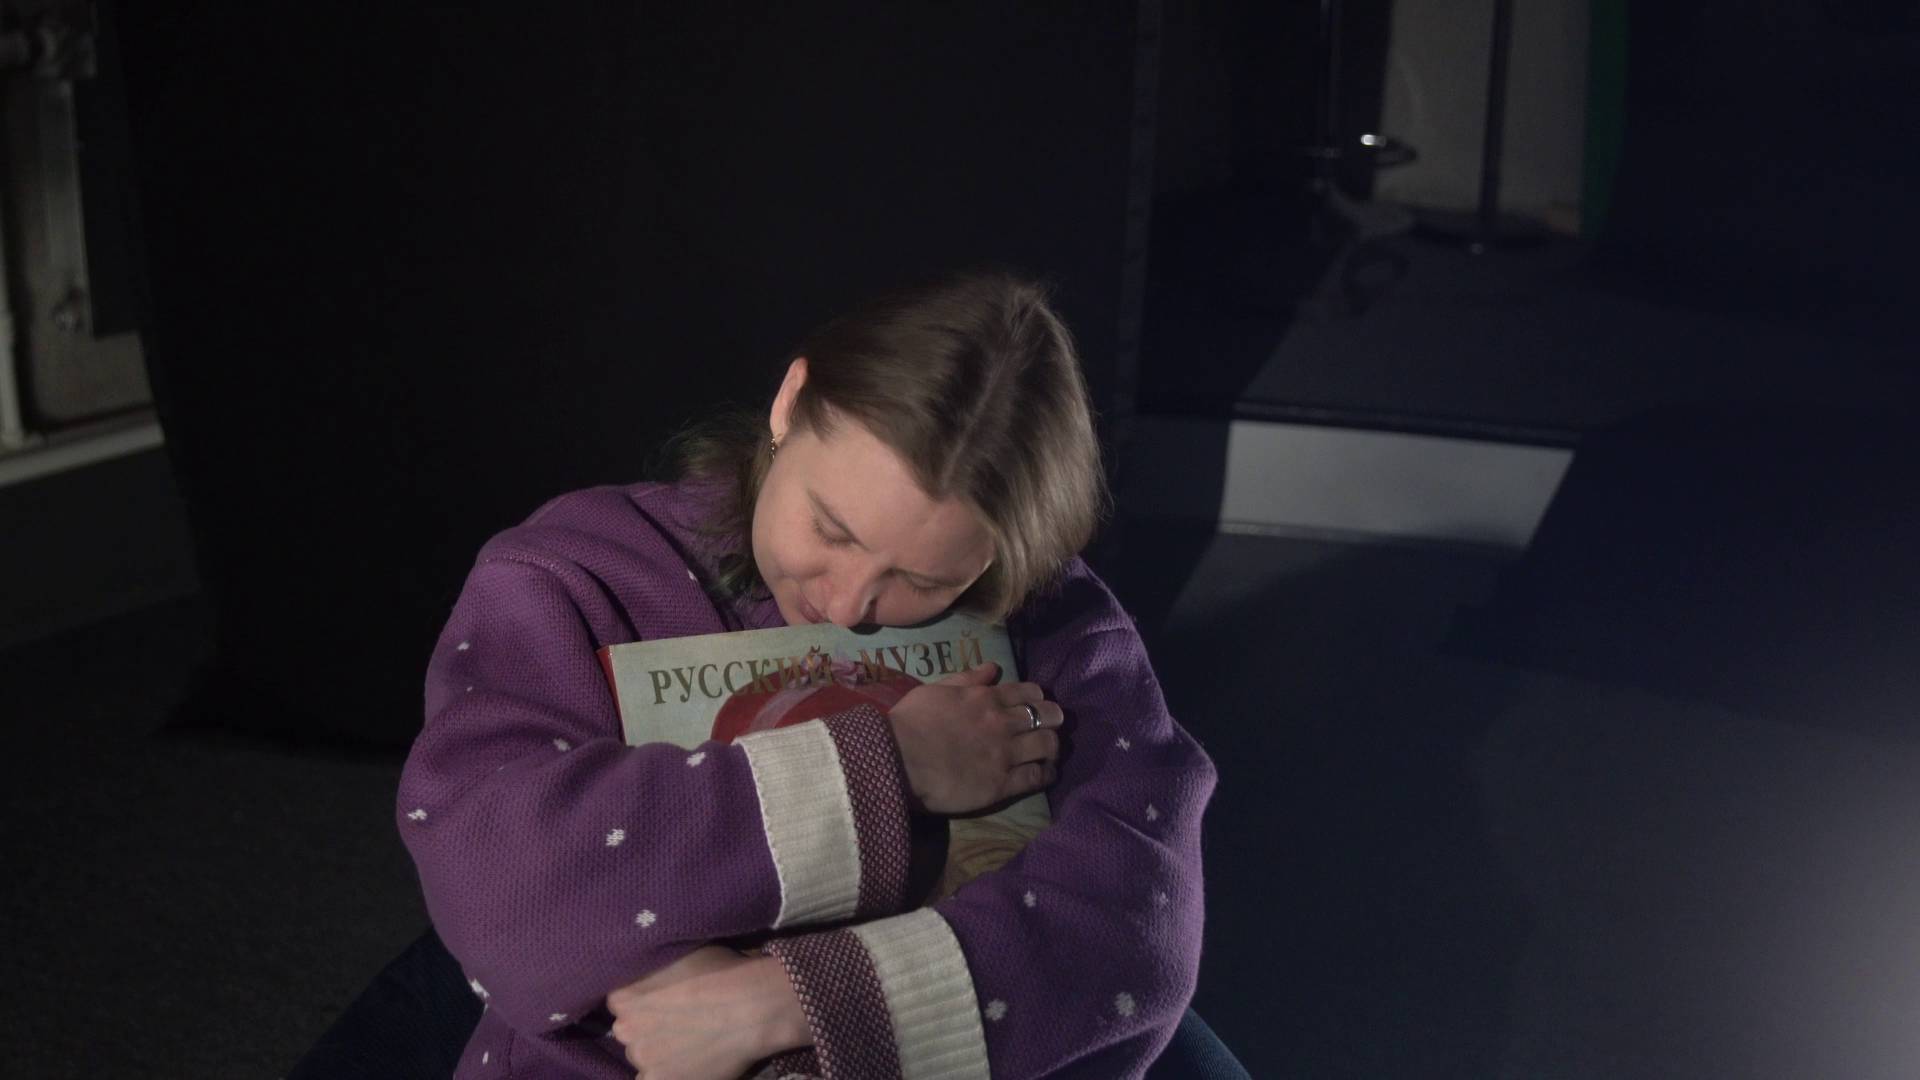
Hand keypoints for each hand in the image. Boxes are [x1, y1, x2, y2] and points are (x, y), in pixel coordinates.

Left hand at [607, 947, 808, 1078]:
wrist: (753, 1007)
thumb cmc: (721, 972)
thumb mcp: (679, 956)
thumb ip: (654, 971)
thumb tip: (652, 976)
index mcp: (623, 994)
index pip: (621, 1003)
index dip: (644, 1003)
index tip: (663, 1002)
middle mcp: (624, 1027)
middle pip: (630, 1031)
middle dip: (648, 1028)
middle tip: (679, 1023)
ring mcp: (641, 1058)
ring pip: (644, 1056)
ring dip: (659, 1052)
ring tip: (689, 1045)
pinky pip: (653, 1079)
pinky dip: (669, 1073)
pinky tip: (688, 1062)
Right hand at [887, 661, 1063, 815]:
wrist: (898, 758)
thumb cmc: (909, 722)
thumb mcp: (936, 689)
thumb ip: (966, 677)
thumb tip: (992, 667)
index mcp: (986, 698)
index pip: (1027, 693)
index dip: (1038, 698)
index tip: (1039, 704)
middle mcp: (1002, 723)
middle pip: (1045, 716)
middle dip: (1053, 718)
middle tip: (1053, 725)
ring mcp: (1005, 754)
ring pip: (1047, 745)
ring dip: (1054, 746)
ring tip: (1052, 751)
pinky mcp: (1002, 784)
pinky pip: (1036, 777)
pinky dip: (1048, 773)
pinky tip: (1049, 774)